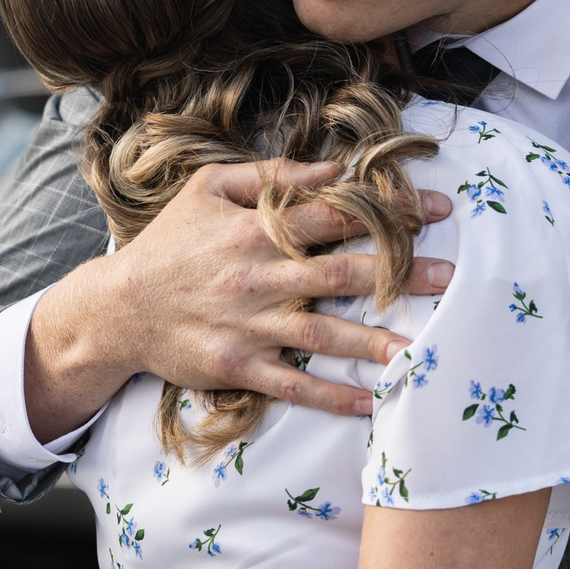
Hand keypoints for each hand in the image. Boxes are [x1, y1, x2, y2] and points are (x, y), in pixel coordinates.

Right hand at [25, 159, 452, 436]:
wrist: (117, 308)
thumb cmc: (170, 243)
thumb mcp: (210, 190)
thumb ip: (271, 176)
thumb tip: (331, 167)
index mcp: (255, 229)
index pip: (333, 214)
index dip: (385, 210)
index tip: (434, 209)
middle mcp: (257, 276)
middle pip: (340, 272)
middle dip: (399, 273)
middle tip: (452, 276)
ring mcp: (248, 325)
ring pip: (323, 332)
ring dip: (374, 340)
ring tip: (423, 348)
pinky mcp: (237, 365)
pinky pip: (292, 384)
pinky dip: (330, 394)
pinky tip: (368, 401)